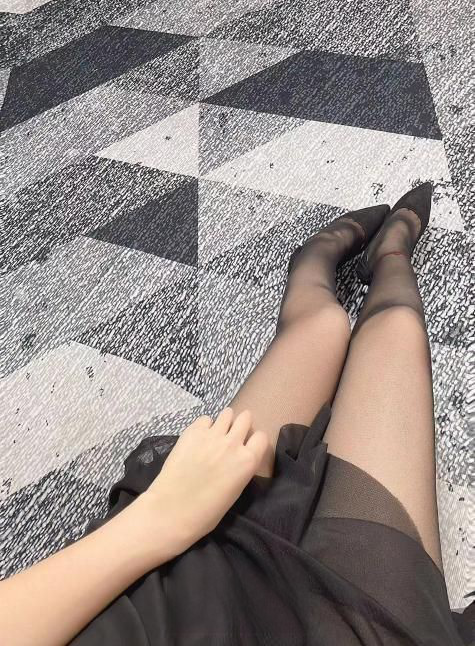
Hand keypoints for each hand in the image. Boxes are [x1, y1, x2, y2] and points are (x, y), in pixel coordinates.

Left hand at [141, 407, 269, 555]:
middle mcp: (233, 443)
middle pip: (246, 418)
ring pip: (227, 413)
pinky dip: (204, 426)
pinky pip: (205, 419)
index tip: (248, 446)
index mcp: (247, 461)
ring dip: (224, 422)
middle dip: (241, 425)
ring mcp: (212, 434)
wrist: (172, 509)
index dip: (255, 441)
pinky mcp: (193, 431)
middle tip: (232, 436)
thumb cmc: (206, 512)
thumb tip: (236, 458)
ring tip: (216, 434)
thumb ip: (240, 468)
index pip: (262, 437)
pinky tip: (197, 439)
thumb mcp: (235, 491)